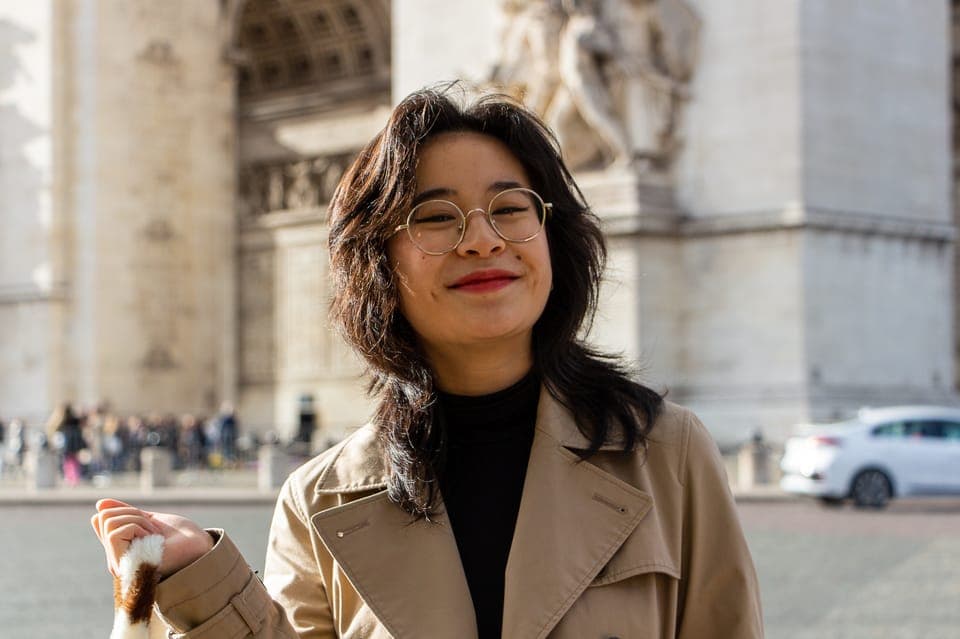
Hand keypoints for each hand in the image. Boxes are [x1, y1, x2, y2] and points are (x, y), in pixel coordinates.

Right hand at [90, 498, 214, 578]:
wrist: (198, 546)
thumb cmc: (179, 536)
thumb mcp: (147, 519)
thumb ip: (125, 514)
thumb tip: (99, 504)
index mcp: (120, 549)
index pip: (100, 520)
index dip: (123, 510)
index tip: (146, 520)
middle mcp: (115, 560)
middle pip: (103, 517)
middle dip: (133, 513)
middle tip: (153, 529)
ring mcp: (118, 564)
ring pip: (109, 522)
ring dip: (138, 520)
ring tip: (154, 535)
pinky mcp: (123, 564)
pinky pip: (115, 533)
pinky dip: (138, 528)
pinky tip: (153, 540)